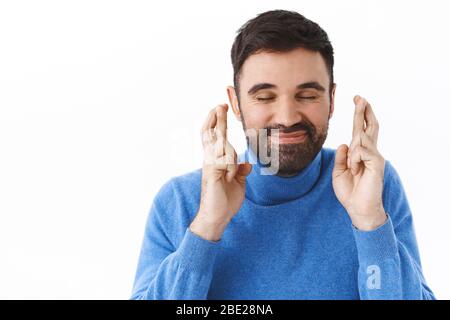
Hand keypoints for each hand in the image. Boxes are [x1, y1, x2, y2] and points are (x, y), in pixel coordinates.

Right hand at [189, 104, 251, 240]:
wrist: (216, 218)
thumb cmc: (225, 200)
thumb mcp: (238, 182)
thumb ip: (241, 171)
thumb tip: (247, 163)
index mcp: (215, 161)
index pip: (213, 137)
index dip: (216, 122)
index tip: (220, 108)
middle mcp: (210, 160)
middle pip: (211, 134)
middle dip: (216, 118)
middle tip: (220, 104)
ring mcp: (210, 166)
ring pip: (222, 145)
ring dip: (229, 148)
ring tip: (231, 169)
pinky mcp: (212, 173)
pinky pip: (226, 160)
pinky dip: (232, 166)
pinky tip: (232, 178)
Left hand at [332, 96, 386, 230]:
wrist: (357, 209)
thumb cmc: (350, 192)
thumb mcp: (339, 172)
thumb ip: (342, 157)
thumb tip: (344, 143)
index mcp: (361, 154)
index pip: (362, 130)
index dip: (360, 115)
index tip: (358, 100)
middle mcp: (370, 152)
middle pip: (368, 127)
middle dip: (363, 111)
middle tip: (359, 97)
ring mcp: (375, 157)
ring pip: (361, 139)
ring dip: (353, 151)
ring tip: (354, 169)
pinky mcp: (377, 163)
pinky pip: (361, 151)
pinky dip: (354, 160)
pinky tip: (356, 170)